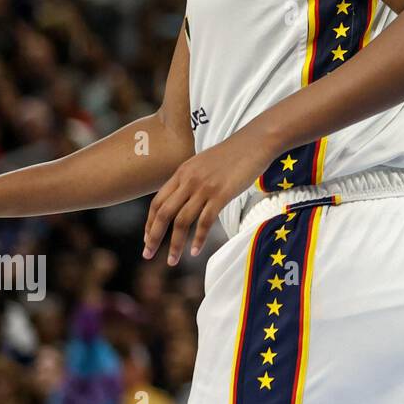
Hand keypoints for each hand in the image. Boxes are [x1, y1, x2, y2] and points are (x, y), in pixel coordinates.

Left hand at [143, 129, 274, 264]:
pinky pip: (205, 221)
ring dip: (175, 245)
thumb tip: (186, 197)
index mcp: (182, 172)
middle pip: (163, 214)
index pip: (157, 202)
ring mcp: (204, 188)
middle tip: (148, 255)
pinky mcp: (221, 194)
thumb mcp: (204, 163)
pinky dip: (198, 239)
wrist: (255, 142)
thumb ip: (192, 179)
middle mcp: (188, 180)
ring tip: (172, 261)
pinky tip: (195, 251)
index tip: (147, 239)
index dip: (149, 223)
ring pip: (181, 222)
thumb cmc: (234, 153)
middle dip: (153, 237)